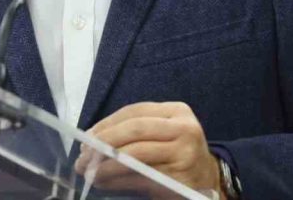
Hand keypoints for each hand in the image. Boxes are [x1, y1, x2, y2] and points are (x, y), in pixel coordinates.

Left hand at [75, 102, 221, 196]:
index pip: (135, 111)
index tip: (87, 136)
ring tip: (88, 171)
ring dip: (106, 164)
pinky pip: (140, 177)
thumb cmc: (177, 152)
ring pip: (135, 155)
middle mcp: (184, 128)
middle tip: (83, 154)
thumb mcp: (163, 133)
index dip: (107, 123)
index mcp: (177, 111)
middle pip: (135, 129)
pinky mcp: (180, 178)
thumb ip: (134, 131)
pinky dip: (117, 180)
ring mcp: (184, 154)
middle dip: (104, 141)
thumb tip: (91, 140)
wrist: (208, 178)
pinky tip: (104, 182)